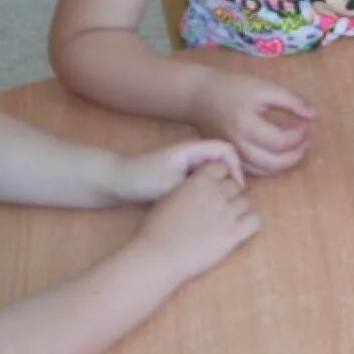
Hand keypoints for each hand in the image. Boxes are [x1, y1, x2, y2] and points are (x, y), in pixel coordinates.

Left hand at [111, 139, 243, 202]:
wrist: (116, 183)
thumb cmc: (142, 180)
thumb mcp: (171, 184)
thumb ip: (198, 184)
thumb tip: (222, 191)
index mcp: (191, 149)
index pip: (225, 149)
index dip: (236, 166)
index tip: (237, 186)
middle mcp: (192, 153)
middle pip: (224, 158)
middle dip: (233, 175)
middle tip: (234, 196)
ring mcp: (188, 163)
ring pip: (215, 169)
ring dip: (222, 182)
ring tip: (224, 202)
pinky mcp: (183, 174)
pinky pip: (205, 177)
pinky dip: (212, 187)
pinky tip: (209, 203)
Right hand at [131, 162, 259, 286]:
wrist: (157, 256)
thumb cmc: (155, 230)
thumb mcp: (170, 197)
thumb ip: (189, 188)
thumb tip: (199, 186)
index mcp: (198, 181)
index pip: (222, 166)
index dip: (219, 176)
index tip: (214, 187)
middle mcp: (216, 193)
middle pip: (234, 185)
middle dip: (228, 195)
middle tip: (217, 209)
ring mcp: (226, 213)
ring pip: (245, 202)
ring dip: (236, 210)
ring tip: (223, 223)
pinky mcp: (233, 233)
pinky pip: (255, 221)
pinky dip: (250, 223)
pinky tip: (239, 229)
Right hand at [191, 71, 315, 175]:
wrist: (199, 96)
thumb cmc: (233, 87)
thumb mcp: (264, 88)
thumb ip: (291, 101)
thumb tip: (313, 115)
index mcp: (247, 126)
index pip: (280, 142)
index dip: (299, 136)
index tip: (307, 124)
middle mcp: (238, 146)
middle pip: (273, 164)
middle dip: (295, 156)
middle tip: (307, 142)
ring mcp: (232, 155)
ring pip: (263, 172)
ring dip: (284, 164)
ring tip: (297, 149)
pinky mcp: (228, 158)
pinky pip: (252, 171)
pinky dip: (269, 167)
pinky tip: (278, 154)